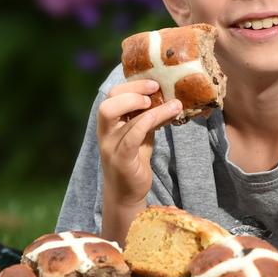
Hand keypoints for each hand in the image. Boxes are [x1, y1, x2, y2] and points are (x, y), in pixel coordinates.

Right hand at [97, 80, 177, 205]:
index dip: (131, 86)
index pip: (111, 96)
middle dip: (133, 92)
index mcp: (109, 124)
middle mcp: (105, 133)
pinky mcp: (121, 159)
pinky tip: (168, 118)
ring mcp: (110, 146)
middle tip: (156, 91)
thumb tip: (171, 97)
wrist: (127, 193)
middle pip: (108, 103)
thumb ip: (148, 117)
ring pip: (120, 118)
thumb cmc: (134, 160)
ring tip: (171, 105)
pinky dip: (148, 123)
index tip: (154, 83)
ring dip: (150, 108)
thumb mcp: (142, 134)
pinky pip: (131, 137)